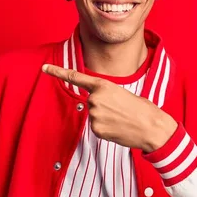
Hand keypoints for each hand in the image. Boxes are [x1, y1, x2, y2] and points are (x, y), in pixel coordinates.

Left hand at [42, 64, 177, 152]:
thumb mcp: (123, 94)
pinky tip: (118, 129)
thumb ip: (105, 95)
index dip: (58, 72)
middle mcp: (95, 98)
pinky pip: (97, 128)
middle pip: (90, 102)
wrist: (152, 127)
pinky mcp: (96, 129)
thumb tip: (95, 106)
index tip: (44, 68)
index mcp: (103, 85)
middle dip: (103, 107)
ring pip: (94, 116)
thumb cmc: (142, 109)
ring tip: (122, 119)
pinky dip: (106, 129)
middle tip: (121, 110)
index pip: (76, 77)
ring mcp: (94, 114)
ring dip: (105, 119)